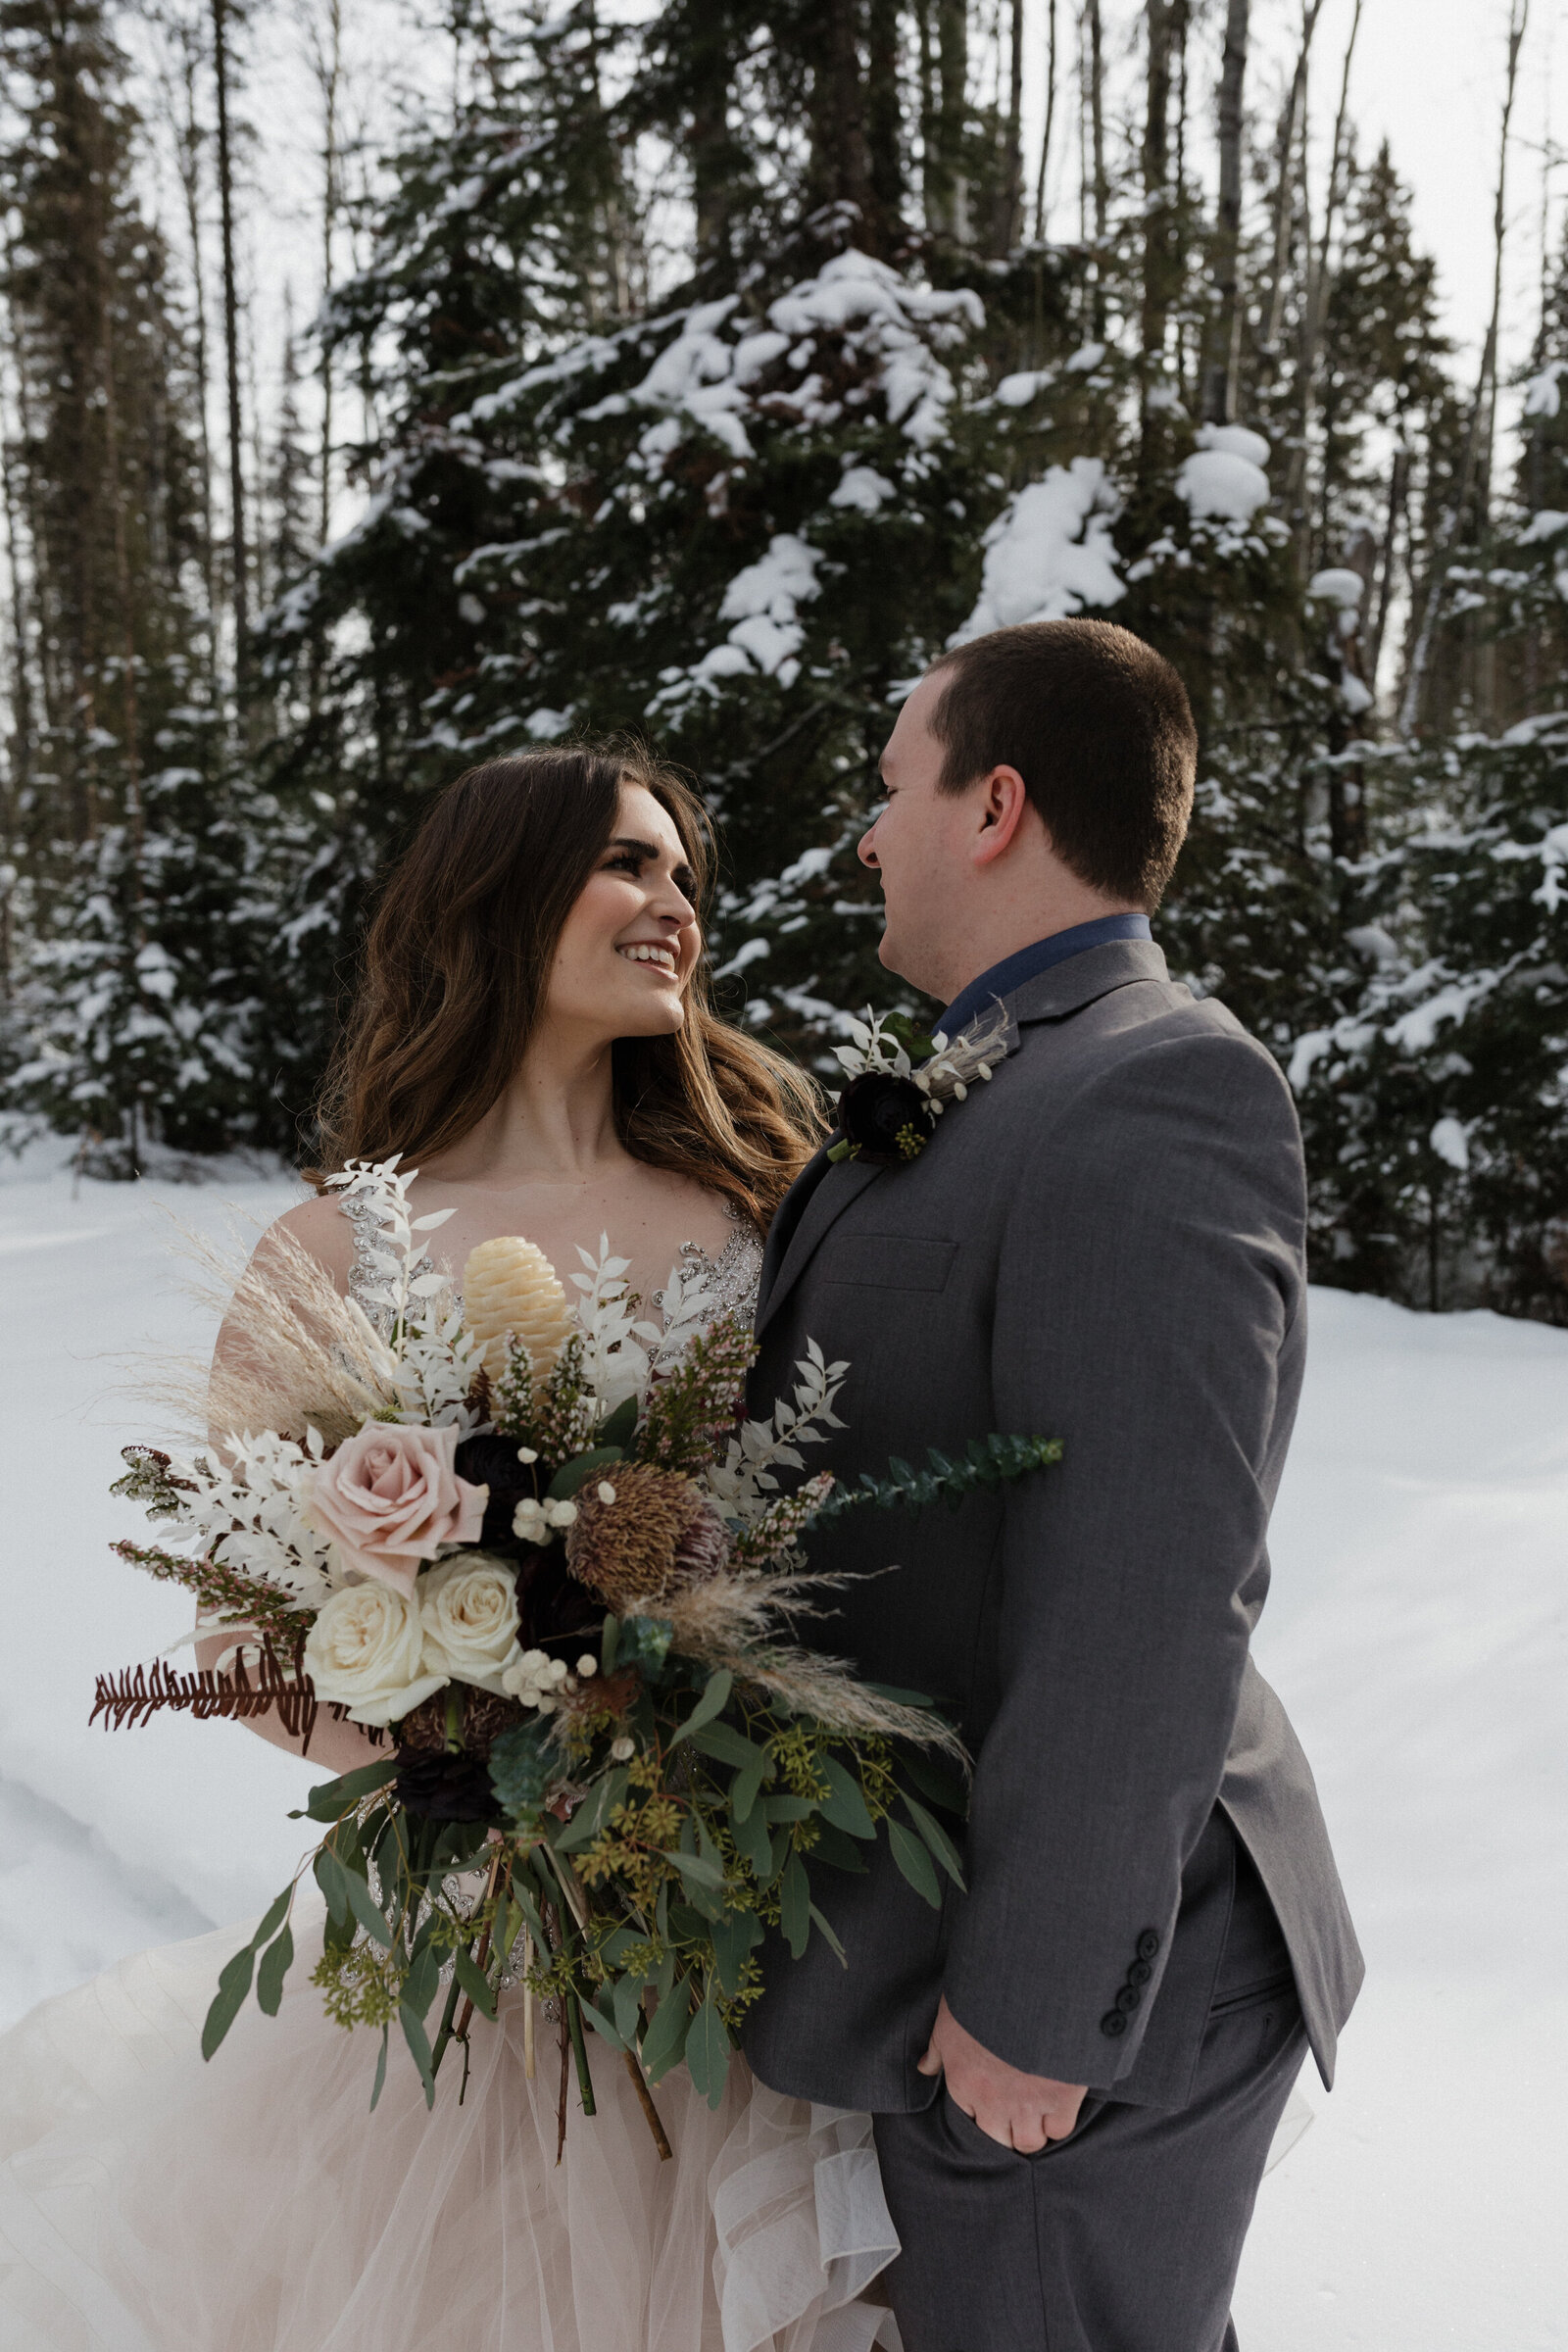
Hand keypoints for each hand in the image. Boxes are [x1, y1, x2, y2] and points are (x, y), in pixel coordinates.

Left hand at [917, 1995, 1086, 2152]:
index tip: (995, 2099)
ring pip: (1030, 2142)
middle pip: (1001, 2141)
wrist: (1026, 1980)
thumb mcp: (950, 2018)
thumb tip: (925, 2068)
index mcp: (964, 2082)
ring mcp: (1027, 2104)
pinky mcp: (1061, 2098)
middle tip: (1019, 2110)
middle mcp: (993, 2102)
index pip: (971, 2119)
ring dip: (1034, 2130)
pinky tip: (1060, 2101)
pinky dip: (1060, 2120)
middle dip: (1009, 2131)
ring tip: (1040, 2110)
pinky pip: (1060, 2129)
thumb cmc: (983, 1994)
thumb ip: (938, 2049)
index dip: (984, 2112)